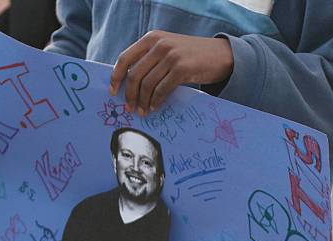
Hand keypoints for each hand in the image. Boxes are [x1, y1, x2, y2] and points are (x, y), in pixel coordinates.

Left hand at [109, 30, 232, 115]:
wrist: (220, 55)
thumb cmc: (190, 56)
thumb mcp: (167, 50)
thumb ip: (149, 59)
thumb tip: (128, 83)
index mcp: (151, 38)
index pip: (125, 58)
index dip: (116, 77)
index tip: (112, 91)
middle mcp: (159, 44)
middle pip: (134, 75)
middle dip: (129, 94)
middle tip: (129, 108)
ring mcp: (171, 56)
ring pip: (147, 84)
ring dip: (142, 101)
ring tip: (142, 111)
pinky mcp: (182, 69)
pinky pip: (162, 90)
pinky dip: (156, 101)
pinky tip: (155, 107)